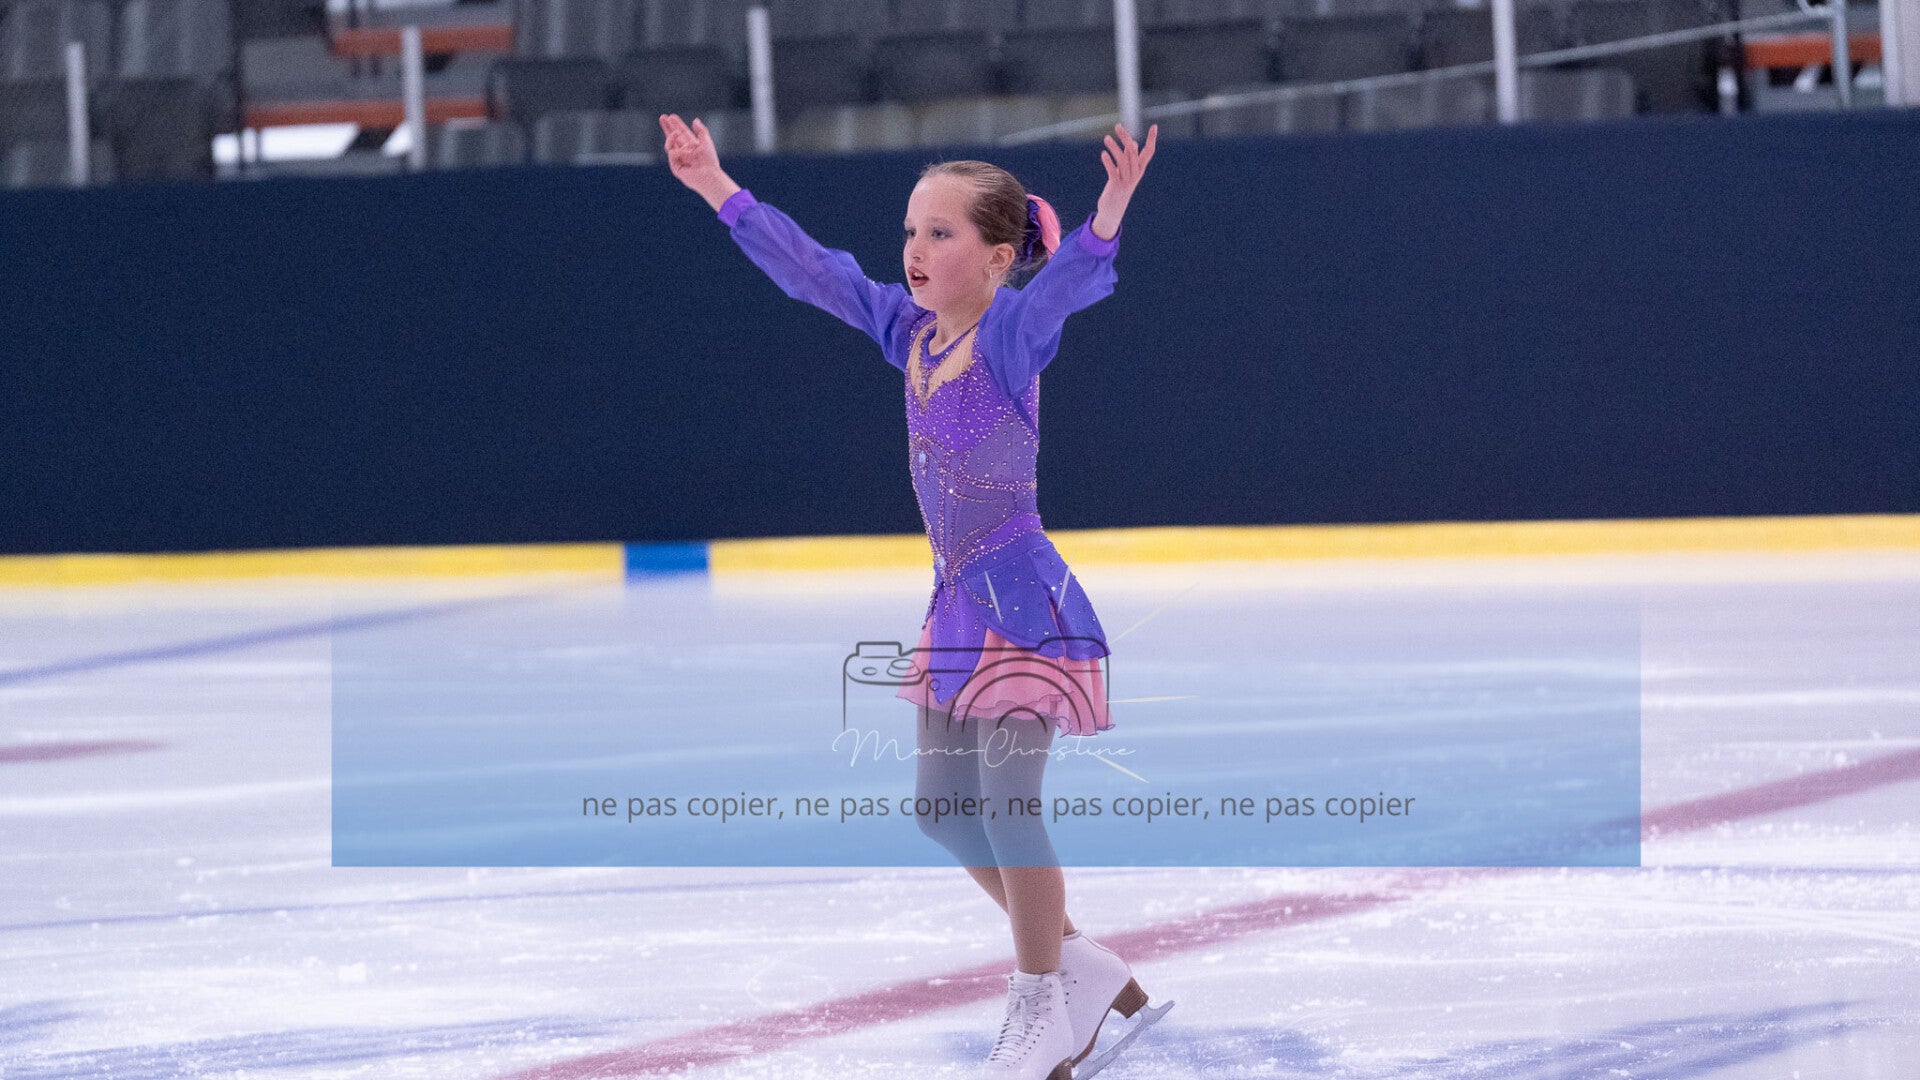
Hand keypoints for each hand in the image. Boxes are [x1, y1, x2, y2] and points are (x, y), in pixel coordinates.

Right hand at [660, 113, 737, 209]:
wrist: (708, 175)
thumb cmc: (710, 161)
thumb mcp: (706, 142)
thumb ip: (701, 130)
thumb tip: (695, 120)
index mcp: (692, 146)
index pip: (682, 133)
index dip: (677, 125)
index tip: (671, 116)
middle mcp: (685, 152)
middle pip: (673, 137)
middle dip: (667, 127)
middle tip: (662, 117)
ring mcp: (679, 159)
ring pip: (670, 145)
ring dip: (671, 137)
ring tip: (675, 133)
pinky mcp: (676, 167)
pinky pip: (671, 155)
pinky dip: (676, 152)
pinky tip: (681, 152)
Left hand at [1093, 122, 1156, 240]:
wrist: (1113, 209)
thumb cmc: (1119, 187)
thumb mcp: (1125, 171)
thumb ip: (1128, 157)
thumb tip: (1132, 142)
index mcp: (1139, 169)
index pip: (1149, 152)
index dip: (1152, 139)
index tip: (1154, 126)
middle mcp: (1135, 174)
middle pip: (1133, 152)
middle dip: (1126, 138)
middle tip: (1117, 126)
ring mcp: (1127, 180)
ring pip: (1123, 160)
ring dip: (1114, 148)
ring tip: (1106, 138)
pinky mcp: (1116, 186)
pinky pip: (1113, 172)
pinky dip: (1108, 162)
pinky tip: (1103, 154)